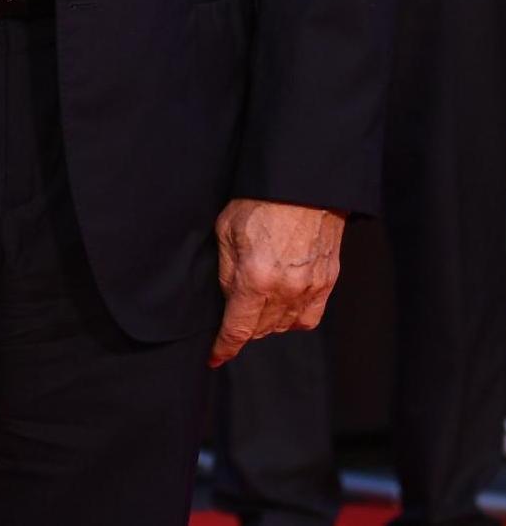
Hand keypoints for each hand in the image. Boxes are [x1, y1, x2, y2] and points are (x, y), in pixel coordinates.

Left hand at [212, 198, 344, 365]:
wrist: (304, 186)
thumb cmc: (259, 202)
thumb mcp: (225, 232)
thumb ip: (226, 273)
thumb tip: (229, 300)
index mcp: (256, 279)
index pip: (238, 328)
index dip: (224, 347)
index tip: (214, 357)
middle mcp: (286, 290)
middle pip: (261, 329)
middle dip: (243, 329)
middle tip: (232, 316)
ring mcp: (311, 288)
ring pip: (285, 326)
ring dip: (267, 324)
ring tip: (255, 306)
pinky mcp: (328, 282)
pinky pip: (309, 316)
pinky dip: (293, 318)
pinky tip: (282, 306)